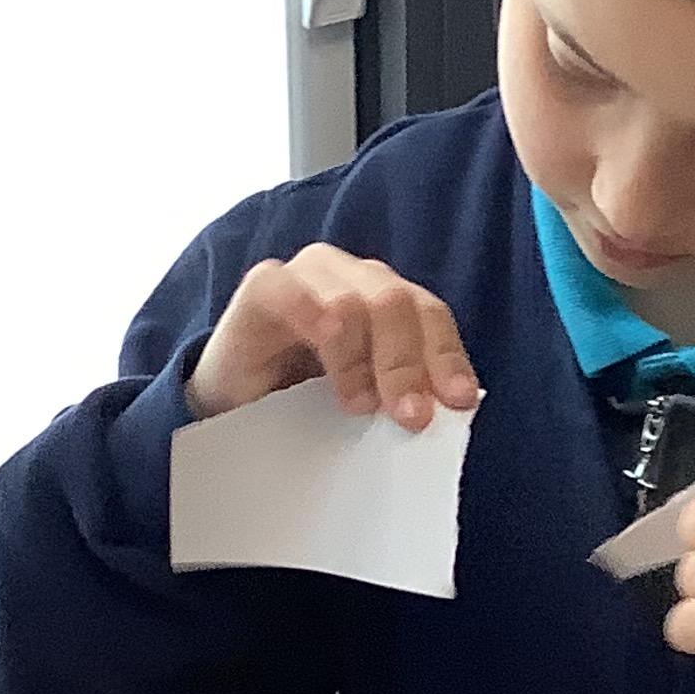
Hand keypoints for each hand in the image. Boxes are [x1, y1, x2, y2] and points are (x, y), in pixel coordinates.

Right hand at [188, 247, 478, 430]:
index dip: (446, 356)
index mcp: (390, 300)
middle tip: (411, 417)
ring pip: (351, 299)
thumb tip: (444, 411)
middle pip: (395, 303)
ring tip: (360, 407)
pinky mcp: (264, 286)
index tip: (458, 401)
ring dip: (361, 356)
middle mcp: (354, 277)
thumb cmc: (307, 403)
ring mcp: (308, 275)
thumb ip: (401, 395)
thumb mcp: (367, 399)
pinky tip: (324, 339)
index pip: (429, 314)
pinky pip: (290, 291)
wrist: (236, 407)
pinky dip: (311, 313)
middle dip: (407, 363)